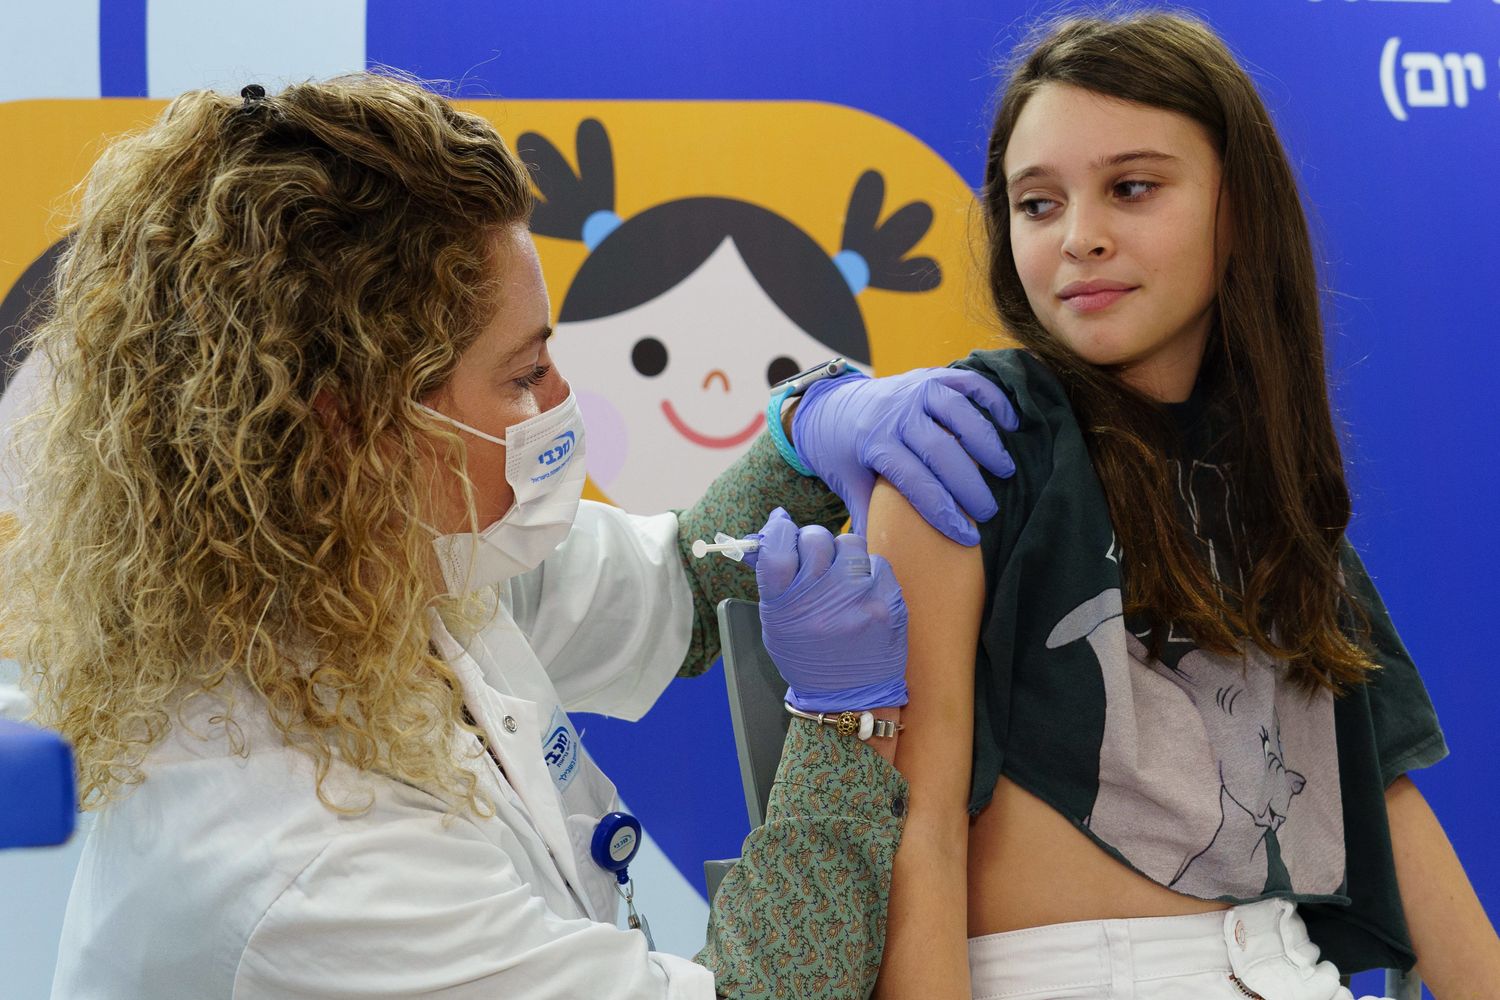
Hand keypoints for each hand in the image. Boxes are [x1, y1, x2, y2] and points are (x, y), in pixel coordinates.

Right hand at [754, 508, 906, 711]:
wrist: (849, 698)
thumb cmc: (808, 656)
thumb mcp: (777, 624)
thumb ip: (775, 580)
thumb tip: (775, 529)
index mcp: (784, 606)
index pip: (778, 548)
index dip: (780, 530)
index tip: (782, 525)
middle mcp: (819, 600)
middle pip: (814, 539)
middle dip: (812, 541)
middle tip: (814, 556)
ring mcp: (857, 600)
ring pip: (849, 543)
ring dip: (843, 555)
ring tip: (841, 578)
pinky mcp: (888, 604)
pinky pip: (877, 563)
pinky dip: (868, 573)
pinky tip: (862, 594)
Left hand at [791, 367, 1018, 545]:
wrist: (833, 406)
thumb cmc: (845, 454)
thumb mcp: (848, 483)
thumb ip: (867, 516)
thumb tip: (878, 566)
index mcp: (874, 443)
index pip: (915, 481)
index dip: (943, 512)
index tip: (967, 536)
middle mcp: (896, 412)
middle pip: (942, 450)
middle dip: (970, 485)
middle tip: (989, 512)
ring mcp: (915, 389)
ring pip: (959, 413)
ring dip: (987, 443)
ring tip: (1004, 470)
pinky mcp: (931, 375)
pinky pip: (968, 382)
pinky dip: (993, 399)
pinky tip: (1010, 423)